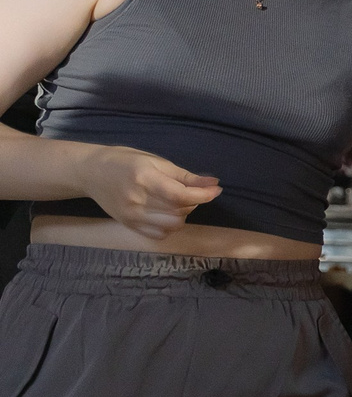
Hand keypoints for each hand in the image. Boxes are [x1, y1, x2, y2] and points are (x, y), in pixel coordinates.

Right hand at [81, 146, 220, 238]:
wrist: (91, 172)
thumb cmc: (125, 161)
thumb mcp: (156, 161)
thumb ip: (185, 176)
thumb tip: (213, 184)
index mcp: (144, 178)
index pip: (180, 195)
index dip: (203, 195)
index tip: (216, 190)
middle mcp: (137, 200)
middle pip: (178, 211)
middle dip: (193, 202)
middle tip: (189, 191)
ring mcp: (131, 215)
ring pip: (171, 225)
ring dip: (182, 216)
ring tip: (177, 203)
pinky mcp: (128, 225)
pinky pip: (158, 234)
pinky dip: (170, 227)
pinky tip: (167, 215)